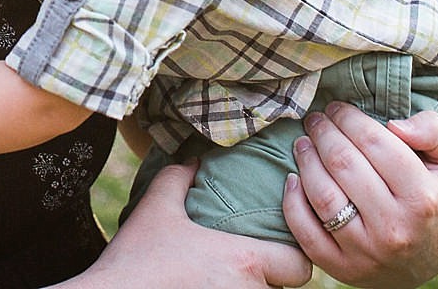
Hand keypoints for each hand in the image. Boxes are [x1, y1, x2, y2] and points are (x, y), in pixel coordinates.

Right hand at [53, 161, 311, 287]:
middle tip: (244, 265)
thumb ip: (178, 178)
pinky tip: (210, 288)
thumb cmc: (137, 258)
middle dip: (267, 278)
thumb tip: (193, 161)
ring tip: (224, 278)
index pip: (299, 268)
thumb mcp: (156, 208)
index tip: (275, 251)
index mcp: (243, 259)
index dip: (291, 259)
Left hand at [282, 104, 437, 288]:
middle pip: (344, 165)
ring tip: (303, 143)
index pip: (375, 143)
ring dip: (306, 161)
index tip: (337, 108)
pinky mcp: (342, 268)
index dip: (350, 119)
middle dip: (324, 133)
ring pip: (323, 196)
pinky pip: (306, 233)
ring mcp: (366, 252)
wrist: (426, 261)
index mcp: (423, 199)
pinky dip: (292, 203)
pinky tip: (293, 179)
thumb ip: (435, 132)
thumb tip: (395, 125)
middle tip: (316, 120)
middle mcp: (394, 228)